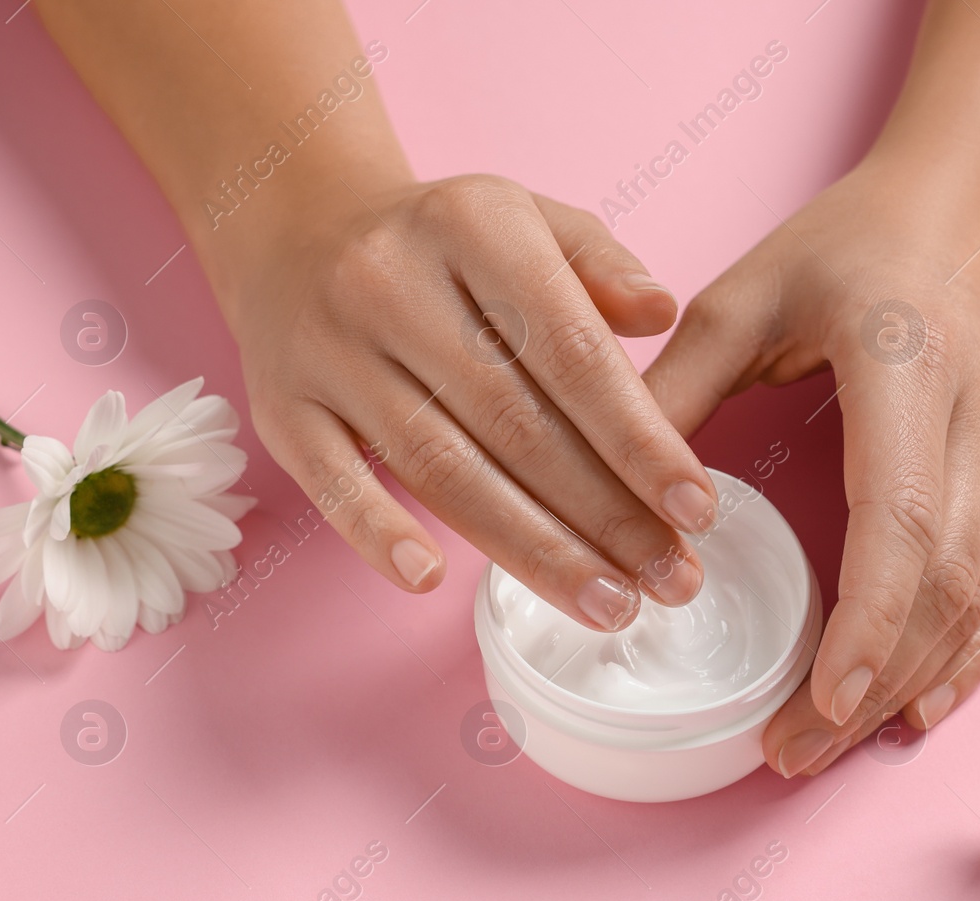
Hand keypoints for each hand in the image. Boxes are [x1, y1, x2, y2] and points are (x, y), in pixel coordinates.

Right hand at [227, 174, 721, 630]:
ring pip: (443, 469)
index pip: (572, 351)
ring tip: (608, 604)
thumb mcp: (523, 217)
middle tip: (671, 580)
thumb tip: (663, 312)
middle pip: (516, 424)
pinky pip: (333, 483)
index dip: (640, 439)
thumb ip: (598, 263)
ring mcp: (330, 352)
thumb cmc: (441, 241)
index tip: (698, 508)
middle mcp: (392, 285)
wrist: (293, 227)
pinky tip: (433, 583)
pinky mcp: (281, 409)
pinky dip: (378, 534)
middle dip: (606, 516)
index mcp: (471, 227)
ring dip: (533, 550)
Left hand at [645, 160, 979, 775]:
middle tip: (792, 755)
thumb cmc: (858, 242)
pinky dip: (965, 658)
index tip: (820, 700)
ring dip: (912, 686)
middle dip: (871, 685)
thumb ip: (679, 382)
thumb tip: (604, 479)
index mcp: (909, 371)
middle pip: (944, 585)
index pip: (903, 521)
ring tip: (833, 748)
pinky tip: (917, 710)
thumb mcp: (752, 289)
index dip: (869, 623)